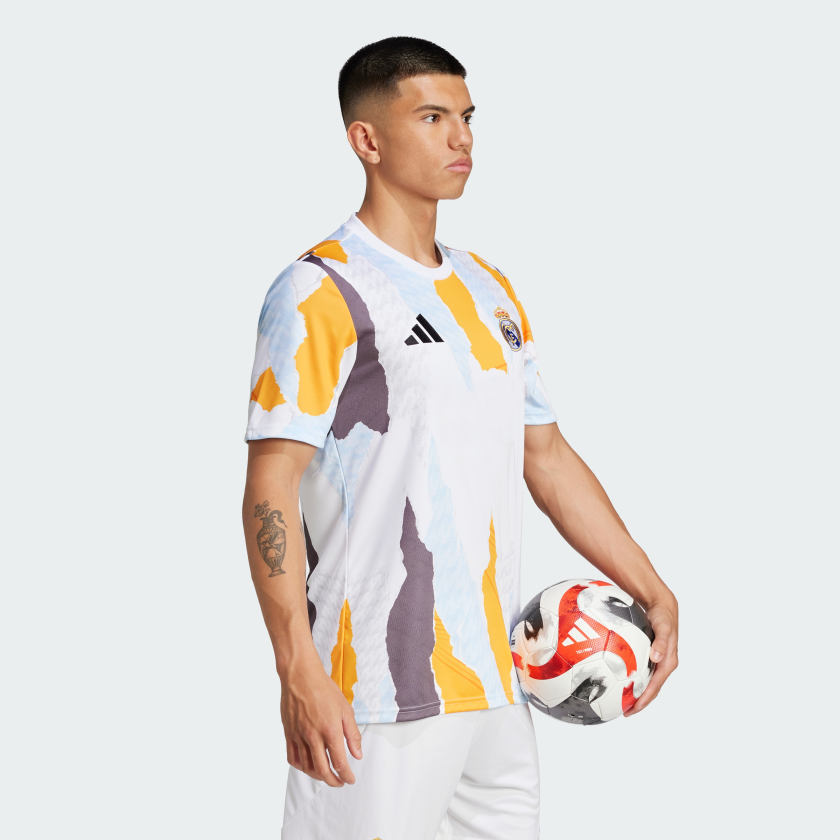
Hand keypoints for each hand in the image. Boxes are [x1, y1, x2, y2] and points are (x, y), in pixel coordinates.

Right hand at [279, 652, 363, 784]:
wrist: (300, 676)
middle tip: (340, 782)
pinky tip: (308, 765)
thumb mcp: (345, 709)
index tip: (350, 779)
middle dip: (333, 781)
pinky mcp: (288, 733)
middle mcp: (313, 736)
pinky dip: (301, 766)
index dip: (346, 775)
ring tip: (326, 774)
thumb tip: (357, 754)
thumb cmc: (323, 688)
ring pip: (307, 767)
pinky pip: (293, 757)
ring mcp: (299, 736)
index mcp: (330, 730)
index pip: (340, 762)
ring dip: (318, 776)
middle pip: (323, 770)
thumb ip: (352, 734)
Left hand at [624, 593, 678, 716]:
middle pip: (650, 689)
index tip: (632, 709)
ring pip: (645, 681)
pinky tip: (618, 677)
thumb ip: (661, 642)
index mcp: (668, 663)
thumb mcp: (664, 627)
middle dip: (639, 702)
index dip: (645, 700)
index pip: (655, 687)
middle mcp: (662, 664)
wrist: (663, 606)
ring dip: (635, 691)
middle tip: (624, 711)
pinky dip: (631, 676)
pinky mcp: (649, 655)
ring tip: (620, 700)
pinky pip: (640, 669)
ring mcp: (656, 660)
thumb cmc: (664, 617)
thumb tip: (656, 657)